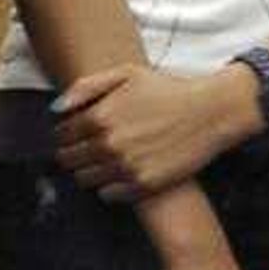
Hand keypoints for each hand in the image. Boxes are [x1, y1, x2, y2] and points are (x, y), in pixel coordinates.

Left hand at [54, 61, 263, 200]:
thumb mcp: (126, 74)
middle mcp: (108, 145)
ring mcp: (126, 167)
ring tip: (104, 160)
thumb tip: (56, 109)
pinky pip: (108, 194)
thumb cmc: (169, 89)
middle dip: (73, 153)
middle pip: (68, 160)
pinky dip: (109, 186)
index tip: (77, 133)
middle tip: (88, 148)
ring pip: (84, 179)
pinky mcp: (144, 185)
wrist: (212, 111)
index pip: (61, 136)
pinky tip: (120, 173)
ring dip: (88, 171)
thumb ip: (85, 88)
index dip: (66, 134)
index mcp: (99, 118)